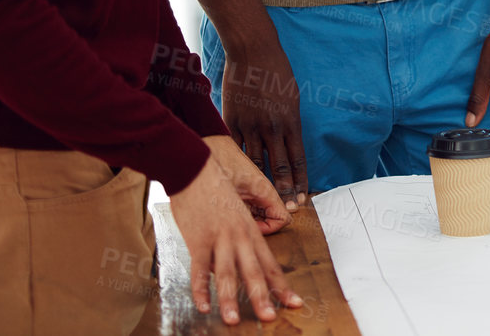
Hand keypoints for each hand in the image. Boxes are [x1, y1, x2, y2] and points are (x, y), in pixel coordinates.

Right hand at [169, 137, 302, 324]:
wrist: (196, 168)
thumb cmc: (216, 187)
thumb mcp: (237, 210)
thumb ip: (241, 235)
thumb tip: (243, 254)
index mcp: (251, 231)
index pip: (270, 264)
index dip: (281, 285)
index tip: (293, 302)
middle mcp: (240, 237)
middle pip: (254, 272)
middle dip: (263, 297)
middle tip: (271, 317)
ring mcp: (219, 238)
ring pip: (227, 274)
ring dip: (230, 300)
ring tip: (234, 321)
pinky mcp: (198, 239)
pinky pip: (199, 268)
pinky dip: (200, 288)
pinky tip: (203, 305)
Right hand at [219, 44, 307, 208]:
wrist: (253, 52)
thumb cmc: (277, 72)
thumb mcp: (291, 99)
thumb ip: (289, 124)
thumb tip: (289, 144)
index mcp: (291, 122)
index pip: (297, 160)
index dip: (300, 181)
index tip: (302, 198)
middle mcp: (272, 128)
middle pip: (278, 167)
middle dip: (284, 191)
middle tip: (287, 210)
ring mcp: (250, 126)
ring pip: (255, 163)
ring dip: (260, 184)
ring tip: (264, 203)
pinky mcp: (231, 122)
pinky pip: (236, 149)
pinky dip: (238, 165)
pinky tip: (238, 180)